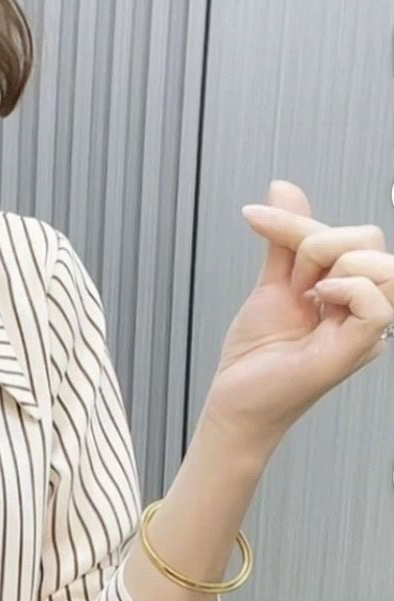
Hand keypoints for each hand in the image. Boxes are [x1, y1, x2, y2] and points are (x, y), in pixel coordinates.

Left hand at [200, 179, 392, 456]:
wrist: (234, 400)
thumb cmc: (255, 355)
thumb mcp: (271, 285)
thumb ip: (284, 239)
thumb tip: (283, 186)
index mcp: (351, 292)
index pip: (351, 235)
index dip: (298, 223)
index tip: (252, 217)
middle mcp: (366, 308)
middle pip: (368, 240)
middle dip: (316, 246)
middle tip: (290, 285)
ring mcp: (367, 329)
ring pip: (381, 265)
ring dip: (328, 266)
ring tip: (303, 299)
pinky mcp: (357, 348)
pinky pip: (377, 301)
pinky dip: (344, 289)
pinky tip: (315, 304)